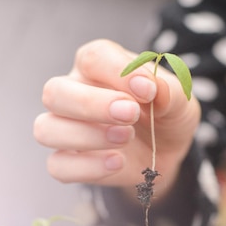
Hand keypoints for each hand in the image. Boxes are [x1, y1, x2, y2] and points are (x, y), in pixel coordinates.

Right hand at [33, 39, 200, 191]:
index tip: (148, 89)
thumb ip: (168, 91)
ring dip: (86, 135)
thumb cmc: (165, 115)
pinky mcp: (69, 162)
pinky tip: (117, 163)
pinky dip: (87, 167)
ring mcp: (66, 129)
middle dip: (91, 104)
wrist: (166, 153)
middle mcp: (73, 93)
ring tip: (126, 137)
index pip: (92, 58)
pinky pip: (58, 166)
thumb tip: (152, 87)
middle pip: (55, 92)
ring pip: (46, 129)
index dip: (117, 72)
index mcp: (97, 66)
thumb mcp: (179, 101)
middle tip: (130, 114)